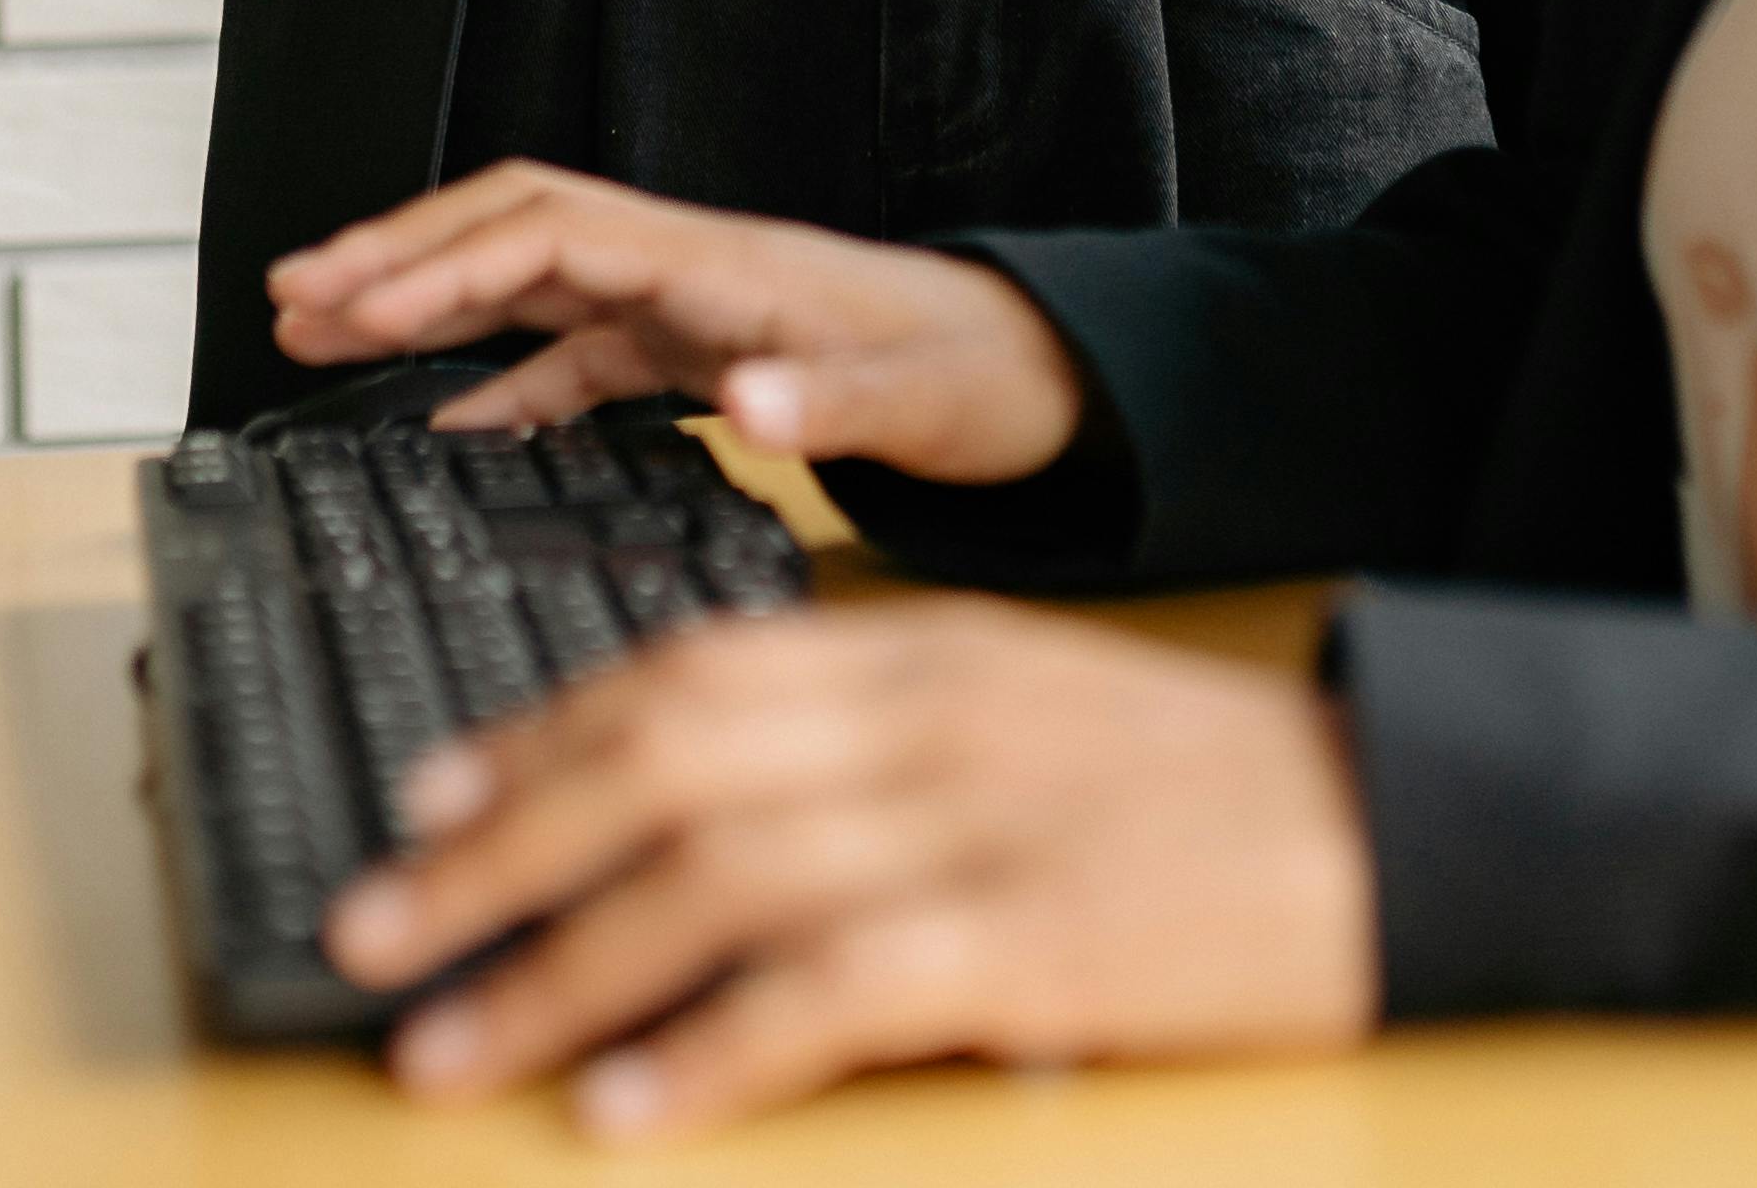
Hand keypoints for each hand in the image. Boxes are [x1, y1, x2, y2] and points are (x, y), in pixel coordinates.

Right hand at [265, 161, 1087, 483]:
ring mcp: (690, 306)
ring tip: (318, 330)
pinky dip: (497, 384)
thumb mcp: (919, 401)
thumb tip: (745, 407)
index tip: (360, 305)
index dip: (450, 263)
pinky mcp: (701, 353)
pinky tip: (442, 429)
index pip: (555, 234)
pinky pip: (571, 355)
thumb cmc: (992, 377)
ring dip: (425, 301)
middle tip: (290, 294)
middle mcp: (694, 269)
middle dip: (400, 253)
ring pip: (527, 282)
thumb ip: (829, 406)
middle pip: (516, 230)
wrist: (1055, 377)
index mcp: (726, 267)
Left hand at [325, 603, 1378, 1141]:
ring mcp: (974, 820)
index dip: (537, 736)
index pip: (683, 671)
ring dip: (558, 968)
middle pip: (661, 760)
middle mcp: (923, 715)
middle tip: (372, 931)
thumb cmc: (1197, 785)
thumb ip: (878, 732)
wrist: (1383, 812)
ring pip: (714, 874)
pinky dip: (718, 1049)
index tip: (429, 803)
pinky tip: (632, 1106)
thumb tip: (711, 807)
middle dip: (496, 851)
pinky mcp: (1031, 936)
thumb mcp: (1023, 712)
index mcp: (920, 649)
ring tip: (448, 1048)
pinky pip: (834, 990)